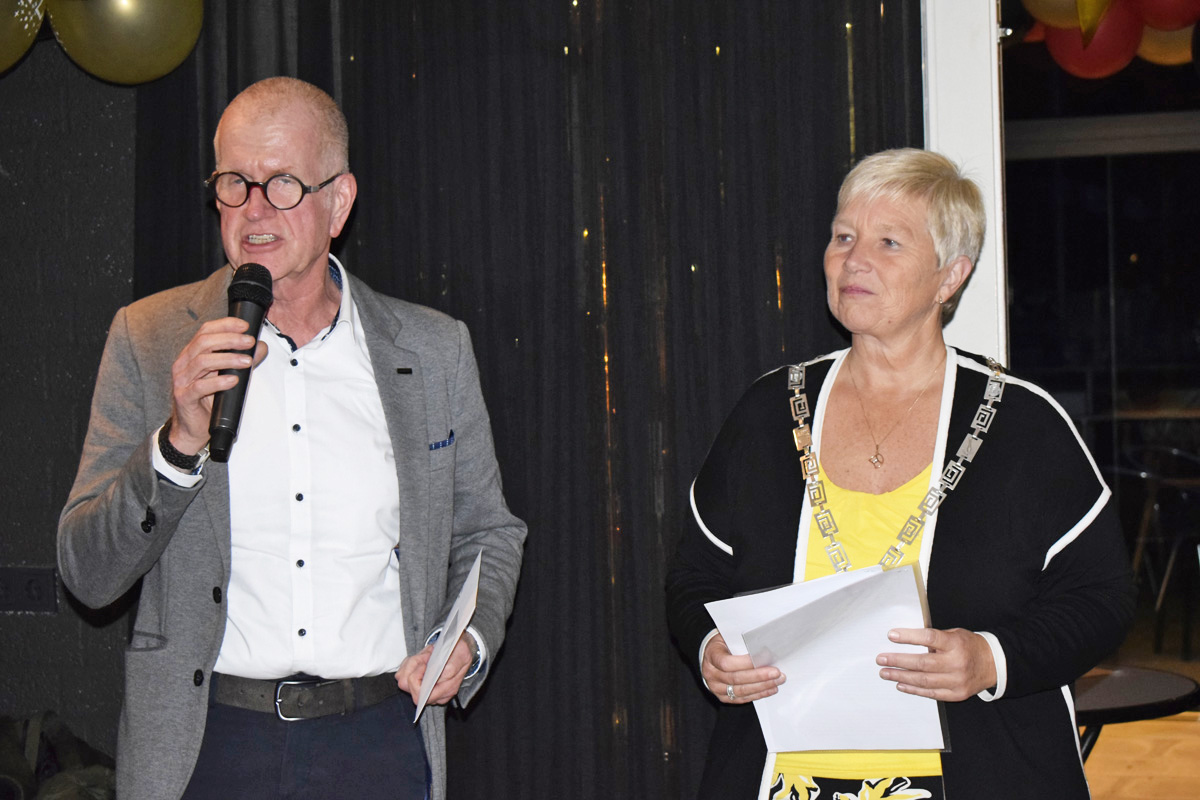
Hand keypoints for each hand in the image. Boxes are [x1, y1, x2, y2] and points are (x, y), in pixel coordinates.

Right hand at [168, 317, 267, 452]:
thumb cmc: (208, 400)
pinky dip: (218, 382)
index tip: (244, 326)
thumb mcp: (227, 376)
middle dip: (229, 339)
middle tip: (249, 342)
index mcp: (192, 354)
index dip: (224, 325)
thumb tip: (261, 347)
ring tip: (247, 361)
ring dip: (228, 359)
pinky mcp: (184, 397)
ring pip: (202, 362)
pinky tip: (233, 380)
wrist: (192, 428)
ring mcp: (182, 381)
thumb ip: (242, 360)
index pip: (205, 331)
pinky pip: (200, 386)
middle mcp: (184, 364)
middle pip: (204, 342)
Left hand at [394, 637, 473, 705]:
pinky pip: (402, 674)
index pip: (420, 695)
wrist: (459, 649)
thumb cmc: (460, 653)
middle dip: (413, 667)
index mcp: (446, 691)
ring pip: (402, 680)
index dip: (417, 679)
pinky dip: (409, 663)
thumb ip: (451, 667)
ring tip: (426, 655)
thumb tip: (439, 675)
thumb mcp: (462, 656)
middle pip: (407, 687)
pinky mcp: (415, 680)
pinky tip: (422, 657)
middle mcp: (432, 693)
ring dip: (411, 664)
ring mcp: (422, 687)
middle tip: (426, 656)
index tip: (425, 664)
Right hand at [701, 632, 784, 704]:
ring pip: (740, 691)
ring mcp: (716, 687)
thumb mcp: (729, 638)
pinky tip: (769, 689)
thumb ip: (743, 644)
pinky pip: (742, 698)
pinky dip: (758, 694)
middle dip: (759, 676)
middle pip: (736, 678)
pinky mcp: (723, 697)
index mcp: (711, 656)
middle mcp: (711, 674)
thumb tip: (764, 650)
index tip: (764, 658)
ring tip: (777, 681)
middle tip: (776, 672)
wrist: (712, 656)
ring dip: (762, 687)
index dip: (745, 662)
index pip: (727, 663)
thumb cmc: (724, 644)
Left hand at [877, 627, 996, 701]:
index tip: (891, 635)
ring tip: (885, 673)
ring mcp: (957, 681)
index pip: (929, 639)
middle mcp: (956, 663)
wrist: (993, 664)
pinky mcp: (956, 694)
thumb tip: (905, 638)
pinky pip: (931, 693)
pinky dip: (913, 690)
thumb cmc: (968, 645)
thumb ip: (933, 639)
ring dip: (901, 677)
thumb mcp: (954, 634)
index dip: (909, 637)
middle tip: (881, 659)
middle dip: (898, 661)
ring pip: (924, 680)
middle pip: (922, 663)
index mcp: (955, 643)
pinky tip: (900, 685)